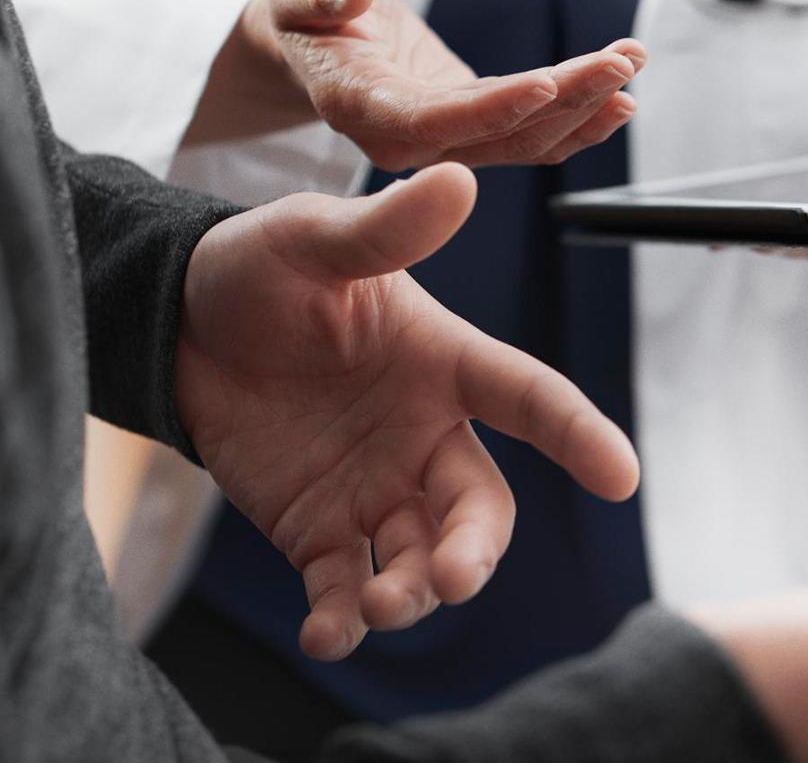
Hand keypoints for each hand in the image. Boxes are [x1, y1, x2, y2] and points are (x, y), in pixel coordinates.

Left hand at [175, 163, 638, 660]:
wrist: (181, 323)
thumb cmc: (263, 267)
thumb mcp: (316, 238)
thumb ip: (387, 229)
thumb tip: (459, 180)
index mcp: (442, 361)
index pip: (527, 397)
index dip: (577, 434)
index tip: (621, 477)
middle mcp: (423, 432)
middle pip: (478, 504)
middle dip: (476, 546)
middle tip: (450, 574)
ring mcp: (374, 487)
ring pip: (419, 557)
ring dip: (413, 590)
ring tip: (377, 605)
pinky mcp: (318, 530)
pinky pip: (344, 587)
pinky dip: (343, 620)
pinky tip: (327, 632)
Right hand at [187, 0, 644, 170]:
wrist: (318, 38)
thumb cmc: (307, 9)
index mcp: (361, 108)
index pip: (432, 121)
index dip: (493, 107)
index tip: (548, 81)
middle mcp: (409, 139)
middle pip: (497, 133)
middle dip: (566, 98)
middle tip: (619, 62)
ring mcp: (447, 139)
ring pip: (526, 139)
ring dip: (585, 106)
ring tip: (630, 64)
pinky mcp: (475, 127)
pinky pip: (532, 134)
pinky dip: (579, 118)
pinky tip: (619, 97)